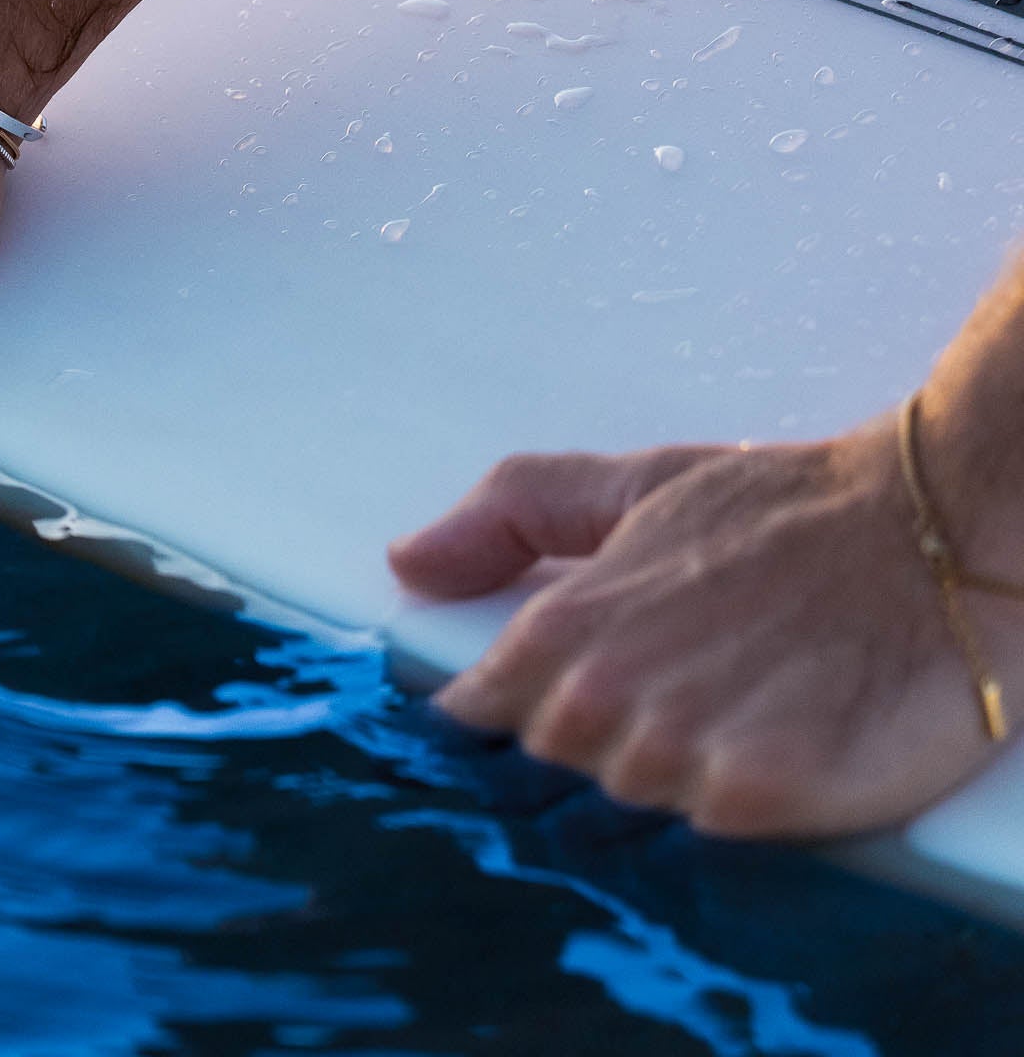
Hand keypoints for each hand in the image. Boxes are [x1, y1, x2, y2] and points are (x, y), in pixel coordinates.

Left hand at [388, 419, 1022, 837]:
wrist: (928, 532)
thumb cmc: (778, 510)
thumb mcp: (630, 486)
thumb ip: (509, 517)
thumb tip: (407, 563)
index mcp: (562, 625)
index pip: (477, 721)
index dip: (492, 730)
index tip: (521, 728)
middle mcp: (606, 697)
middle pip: (550, 780)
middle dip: (591, 753)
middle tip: (669, 702)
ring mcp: (680, 754)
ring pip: (627, 820)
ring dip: (666, 787)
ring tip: (731, 719)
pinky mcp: (764, 801)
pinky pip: (709, 848)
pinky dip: (730, 819)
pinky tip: (767, 762)